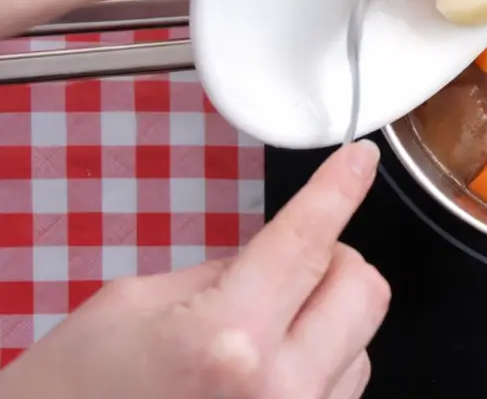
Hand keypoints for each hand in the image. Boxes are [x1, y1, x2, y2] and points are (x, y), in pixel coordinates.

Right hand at [0, 140, 388, 398]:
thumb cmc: (73, 394)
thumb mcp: (133, 305)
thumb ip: (222, 271)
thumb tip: (280, 251)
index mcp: (225, 340)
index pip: (307, 240)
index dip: (338, 189)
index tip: (358, 160)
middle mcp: (277, 391)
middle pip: (362, 288)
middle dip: (332, 260)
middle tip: (289, 263)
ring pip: (362, 339)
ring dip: (326, 318)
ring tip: (260, 334)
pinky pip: (343, 386)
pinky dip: (320, 363)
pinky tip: (269, 370)